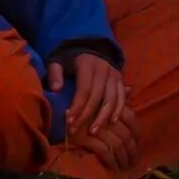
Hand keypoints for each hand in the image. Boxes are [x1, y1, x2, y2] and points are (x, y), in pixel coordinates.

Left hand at [49, 51, 135, 172]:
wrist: (88, 47)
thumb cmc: (69, 60)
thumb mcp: (58, 61)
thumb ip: (55, 73)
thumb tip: (56, 89)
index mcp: (88, 64)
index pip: (84, 89)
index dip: (77, 106)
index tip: (69, 121)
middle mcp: (104, 68)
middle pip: (98, 96)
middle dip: (87, 115)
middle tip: (76, 130)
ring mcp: (114, 74)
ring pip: (112, 98)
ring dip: (103, 117)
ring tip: (93, 131)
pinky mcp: (120, 79)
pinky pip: (122, 97)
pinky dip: (119, 109)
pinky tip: (112, 121)